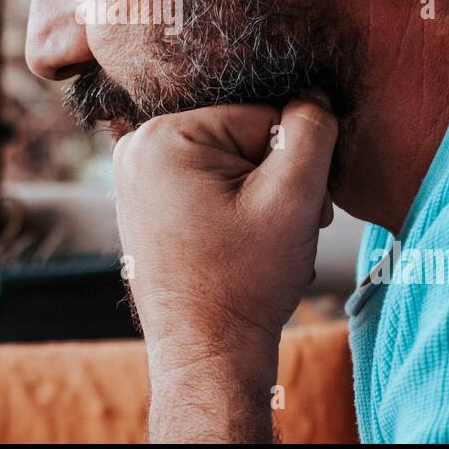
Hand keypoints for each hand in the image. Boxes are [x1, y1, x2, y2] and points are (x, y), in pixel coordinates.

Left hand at [111, 93, 338, 440]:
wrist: (208, 356)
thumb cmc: (244, 284)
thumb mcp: (292, 199)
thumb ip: (311, 132)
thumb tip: (313, 92)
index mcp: (161, 137)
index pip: (261, 117)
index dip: (293, 162)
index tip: (303, 209)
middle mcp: (136, 148)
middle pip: (241, 137)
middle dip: (275, 179)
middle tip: (284, 230)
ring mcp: (135, 176)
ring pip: (227, 162)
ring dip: (258, 196)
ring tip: (261, 242)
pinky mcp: (144, 202)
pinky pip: (205, 183)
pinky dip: (232, 209)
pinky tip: (237, 245)